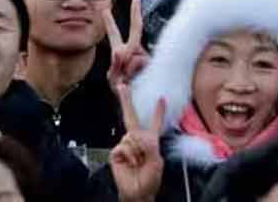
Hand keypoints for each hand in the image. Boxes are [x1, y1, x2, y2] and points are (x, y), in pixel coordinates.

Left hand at [104, 0, 149, 91]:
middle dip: (135, 13)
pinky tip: (132, 79)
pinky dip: (133, 71)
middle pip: (135, 30)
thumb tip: (119, 52)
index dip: (110, 22)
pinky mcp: (151, 62)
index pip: (115, 34)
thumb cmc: (123, 91)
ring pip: (133, 54)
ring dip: (127, 69)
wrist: (138, 103)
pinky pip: (138, 62)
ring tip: (127, 80)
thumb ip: (115, 66)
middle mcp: (135, 51)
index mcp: (122, 52)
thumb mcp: (113, 80)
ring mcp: (144, 55)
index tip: (106, 9)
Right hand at [110, 84, 164, 201]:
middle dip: (126, 101)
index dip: (158, 111)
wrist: (137, 192)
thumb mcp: (157, 162)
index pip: (155, 123)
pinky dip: (129, 155)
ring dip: (137, 151)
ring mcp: (125, 145)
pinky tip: (130, 163)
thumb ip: (150, 146)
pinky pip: (123, 146)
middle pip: (131, 117)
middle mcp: (137, 140)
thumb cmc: (149, 180)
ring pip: (131, 136)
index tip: (162, 98)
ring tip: (139, 163)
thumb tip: (138, 136)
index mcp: (151, 141)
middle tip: (122, 86)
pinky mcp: (116, 152)